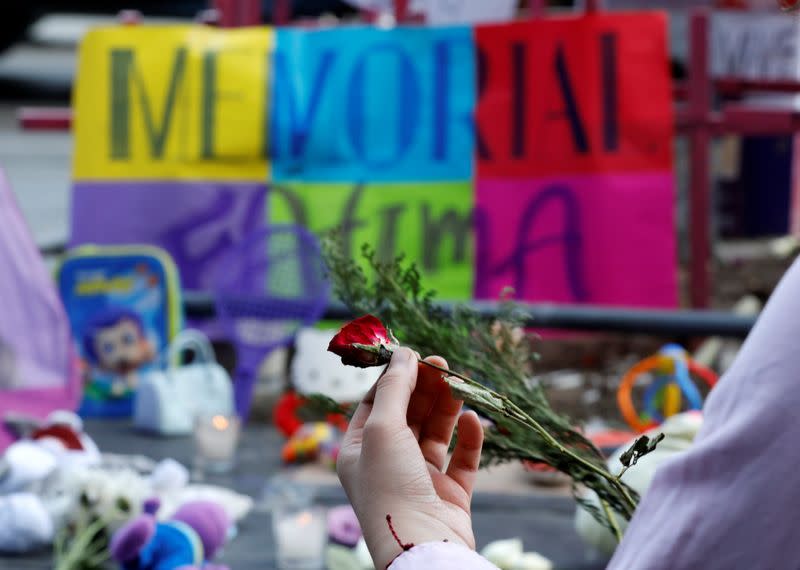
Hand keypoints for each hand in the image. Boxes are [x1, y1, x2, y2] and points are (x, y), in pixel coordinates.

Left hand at [337, 347, 483, 568]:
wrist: (420, 545)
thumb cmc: (389, 484)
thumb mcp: (382, 427)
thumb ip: (394, 388)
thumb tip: (403, 353)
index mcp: (359, 451)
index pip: (375, 404)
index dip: (394, 378)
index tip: (414, 356)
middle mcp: (387, 464)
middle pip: (407, 416)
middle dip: (424, 389)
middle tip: (442, 363)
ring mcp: (419, 480)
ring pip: (435, 434)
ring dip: (446, 408)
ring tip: (458, 383)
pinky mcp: (449, 495)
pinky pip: (461, 460)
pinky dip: (469, 438)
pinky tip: (473, 418)